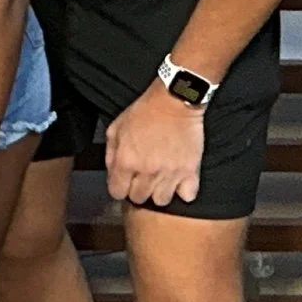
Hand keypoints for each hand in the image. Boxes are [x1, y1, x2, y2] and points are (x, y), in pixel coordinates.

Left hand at [103, 79, 205, 206]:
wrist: (174, 101)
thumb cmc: (144, 112)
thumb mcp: (116, 128)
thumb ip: (111, 155)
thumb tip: (113, 174)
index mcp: (126, 161)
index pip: (117, 193)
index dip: (119, 187)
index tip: (124, 181)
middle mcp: (146, 171)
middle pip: (139, 198)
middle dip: (138, 190)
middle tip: (142, 177)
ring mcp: (169, 173)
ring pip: (161, 201)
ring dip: (159, 192)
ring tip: (160, 180)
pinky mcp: (190, 171)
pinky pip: (187, 196)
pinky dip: (183, 191)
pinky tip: (178, 181)